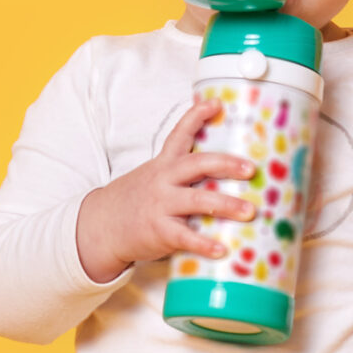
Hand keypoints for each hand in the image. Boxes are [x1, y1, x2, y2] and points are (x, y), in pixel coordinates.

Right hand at [73, 102, 251, 282]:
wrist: (102, 226)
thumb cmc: (137, 201)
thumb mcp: (154, 178)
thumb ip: (181, 174)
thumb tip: (223, 171)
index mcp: (164, 164)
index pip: (180, 134)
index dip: (197, 117)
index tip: (216, 103)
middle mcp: (163, 180)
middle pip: (197, 164)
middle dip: (226, 164)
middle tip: (251, 169)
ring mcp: (161, 204)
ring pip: (198, 200)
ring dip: (227, 205)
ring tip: (250, 211)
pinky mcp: (159, 231)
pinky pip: (185, 236)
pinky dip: (205, 243)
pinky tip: (222, 249)